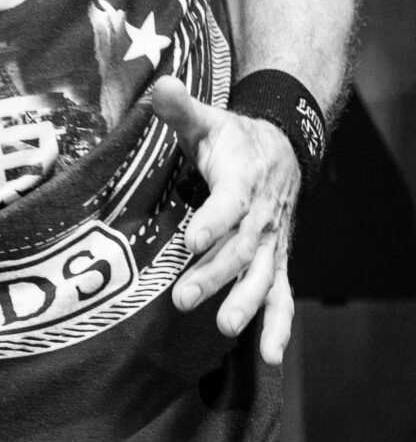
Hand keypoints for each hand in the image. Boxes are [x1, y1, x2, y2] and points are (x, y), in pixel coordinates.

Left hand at [152, 73, 300, 365]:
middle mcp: (260, 217)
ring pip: (261, 277)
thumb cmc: (233, 139)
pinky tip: (270, 356)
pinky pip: (281, 296)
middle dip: (214, 273)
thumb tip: (158, 85)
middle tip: (184, 297)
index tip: (191, 239)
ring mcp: (271, 244)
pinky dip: (278, 325)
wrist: (283, 151)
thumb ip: (180, 108)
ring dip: (244, 302)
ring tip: (225, 327)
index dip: (212, 220)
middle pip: (239, 248)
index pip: (228, 201)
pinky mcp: (275, 263)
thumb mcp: (208, 119)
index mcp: (242, 179)